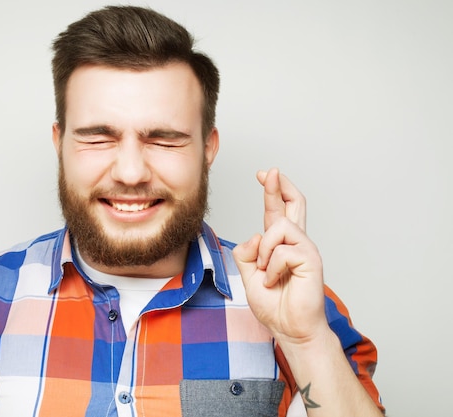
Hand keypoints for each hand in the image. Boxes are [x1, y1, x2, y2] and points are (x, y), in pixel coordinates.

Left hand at [233, 168, 327, 344]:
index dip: (272, 192)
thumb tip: (254, 234)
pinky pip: (281, 251)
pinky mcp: (311, 259)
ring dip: (264, 251)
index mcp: (281, 245)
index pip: (277, 212)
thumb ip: (247, 253)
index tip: (265, 174)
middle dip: (280, 186)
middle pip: (294, 204)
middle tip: (270, 172)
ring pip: (278, 227)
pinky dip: (271, 268)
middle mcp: (296, 243)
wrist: (290, 329)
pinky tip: (275, 281)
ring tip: (267, 273)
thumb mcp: (249, 275)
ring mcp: (306, 249)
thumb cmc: (274, 305)